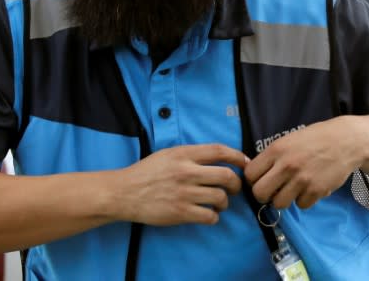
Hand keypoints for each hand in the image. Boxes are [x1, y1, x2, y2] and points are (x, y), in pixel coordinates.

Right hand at [118, 144, 247, 225]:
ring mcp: (184, 193)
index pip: (220, 151)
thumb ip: (191, 154)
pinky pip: (209, 216)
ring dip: (225, 202)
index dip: (238, 156)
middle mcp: (186, 172)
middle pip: (227, 176)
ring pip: (220, 197)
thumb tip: (218, 157)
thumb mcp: (168, 154)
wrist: (124, 192)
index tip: (245, 163)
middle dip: (237, 184)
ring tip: (219, 203)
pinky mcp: (180, 212)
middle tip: (235, 188)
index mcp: (184, 154)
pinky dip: (214, 217)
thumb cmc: (147, 172)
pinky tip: (208, 214)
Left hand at [244, 117, 357, 209]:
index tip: (261, 179)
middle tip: (273, 190)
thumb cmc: (315, 139)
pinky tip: (309, 188)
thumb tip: (253, 174)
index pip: (250, 175)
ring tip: (292, 189)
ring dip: (284, 199)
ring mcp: (302, 180)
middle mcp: (286, 165)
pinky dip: (303, 200)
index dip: (254, 179)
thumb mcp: (288, 140)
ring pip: (278, 204)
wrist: (346, 141)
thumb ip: (271, 157)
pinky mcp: (316, 191)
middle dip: (264, 195)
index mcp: (276, 150)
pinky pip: (300, 205)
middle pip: (259, 193)